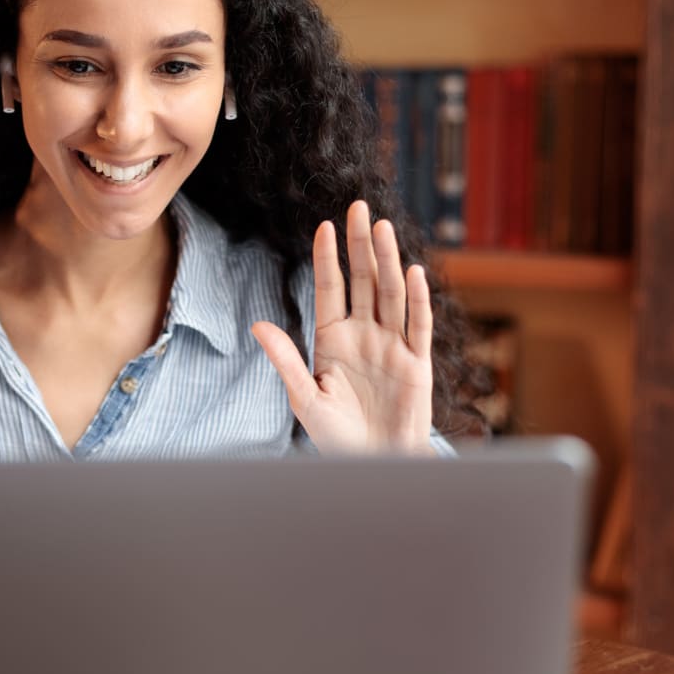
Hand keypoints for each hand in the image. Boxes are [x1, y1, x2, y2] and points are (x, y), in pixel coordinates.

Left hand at [251, 200, 435, 454]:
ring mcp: (391, 346)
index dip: (329, 258)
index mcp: (332, 339)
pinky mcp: (416, 363)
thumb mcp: (305, 398)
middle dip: (361, 245)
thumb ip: (285, 360)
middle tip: (360, 207)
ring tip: (382, 228)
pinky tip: (412, 272)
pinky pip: (416, 325)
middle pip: (364, 281)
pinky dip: (416, 300)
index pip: (330, 289)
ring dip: (387, 261)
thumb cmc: (337, 437)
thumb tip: (257, 324)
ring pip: (391, 294)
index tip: (325, 226)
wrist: (373, 466)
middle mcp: (364, 335)